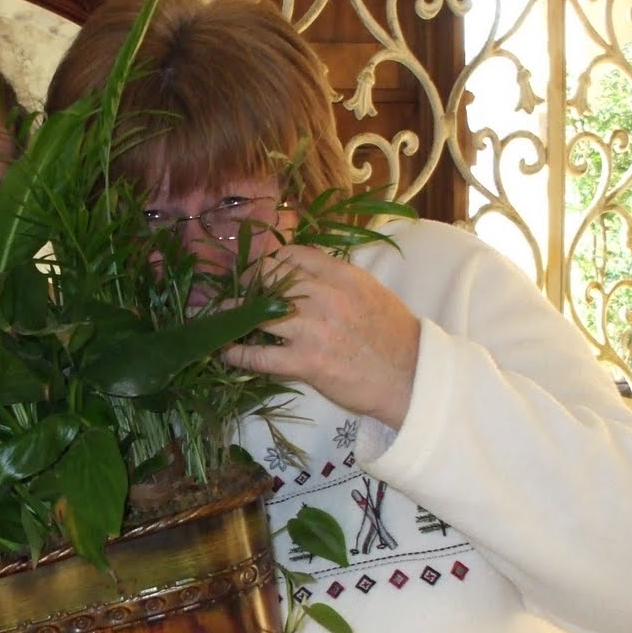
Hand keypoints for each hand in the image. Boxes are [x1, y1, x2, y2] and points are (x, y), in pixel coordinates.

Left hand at [223, 245, 419, 428]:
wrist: (411, 377)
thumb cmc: (394, 336)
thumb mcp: (370, 292)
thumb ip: (337, 280)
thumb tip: (305, 277)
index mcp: (341, 275)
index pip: (291, 255)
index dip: (270, 263)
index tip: (261, 273)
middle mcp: (323, 295)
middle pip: (268, 279)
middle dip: (248, 285)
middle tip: (238, 295)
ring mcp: (311, 328)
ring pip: (257, 313)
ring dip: (233, 316)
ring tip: (220, 320)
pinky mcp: (304, 362)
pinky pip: (258, 356)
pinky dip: (237, 354)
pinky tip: (226, 353)